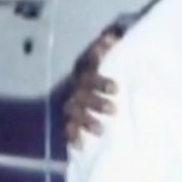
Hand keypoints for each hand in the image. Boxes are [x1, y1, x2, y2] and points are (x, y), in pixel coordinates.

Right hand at [63, 29, 121, 147]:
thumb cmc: (93, 73)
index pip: (89, 74)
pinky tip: (81, 145)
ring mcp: (68, 104)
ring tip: (102, 129)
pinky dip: (72, 136)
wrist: (68, 90)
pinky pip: (65, 129)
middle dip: (97, 102)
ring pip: (74, 112)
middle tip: (114, 109)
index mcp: (83, 72)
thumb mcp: (99, 59)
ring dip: (87, 120)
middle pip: (82, 94)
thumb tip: (111, 36)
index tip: (116, 88)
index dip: (101, 80)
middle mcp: (74, 87)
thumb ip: (105, 47)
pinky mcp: (64, 119)